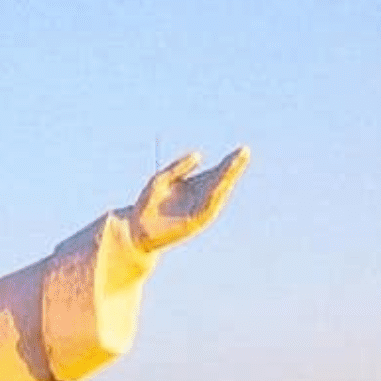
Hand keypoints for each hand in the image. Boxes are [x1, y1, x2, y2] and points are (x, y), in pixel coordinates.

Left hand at [128, 147, 248, 252]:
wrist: (136, 230)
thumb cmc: (147, 205)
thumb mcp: (161, 180)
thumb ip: (178, 168)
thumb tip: (198, 155)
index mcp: (196, 188)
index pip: (217, 173)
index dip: (229, 162)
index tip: (242, 150)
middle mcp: (201, 199)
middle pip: (221, 181)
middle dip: (233, 167)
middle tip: (244, 152)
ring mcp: (199, 212)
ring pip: (218, 193)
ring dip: (228, 178)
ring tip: (237, 162)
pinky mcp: (194, 223)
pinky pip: (208, 207)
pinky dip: (215, 195)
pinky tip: (222, 183)